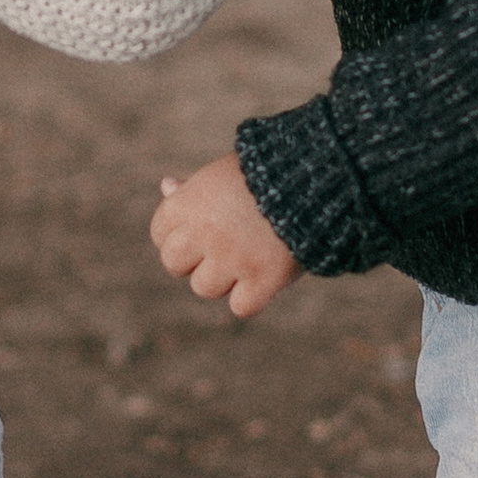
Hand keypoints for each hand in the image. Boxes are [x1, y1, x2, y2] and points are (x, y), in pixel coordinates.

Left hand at [150, 154, 300, 318]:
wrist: (317, 179)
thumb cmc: (270, 172)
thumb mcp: (227, 170)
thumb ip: (195, 186)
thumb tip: (167, 186)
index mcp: (191, 201)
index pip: (161, 233)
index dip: (181, 234)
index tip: (202, 230)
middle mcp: (204, 231)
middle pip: (174, 264)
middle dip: (194, 260)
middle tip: (222, 249)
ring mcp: (232, 258)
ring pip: (204, 288)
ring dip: (224, 279)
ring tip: (249, 257)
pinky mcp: (262, 279)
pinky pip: (240, 307)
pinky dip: (252, 297)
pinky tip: (265, 277)